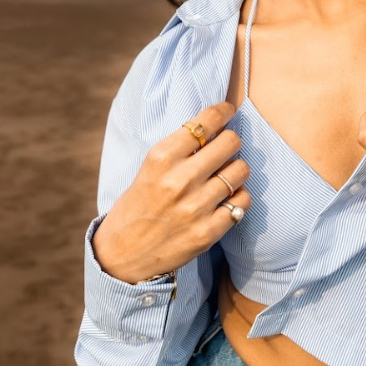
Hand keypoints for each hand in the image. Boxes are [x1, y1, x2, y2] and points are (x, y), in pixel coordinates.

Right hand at [92, 102, 249, 283]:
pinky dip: (239, 197)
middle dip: (231, 141)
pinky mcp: (208, 232)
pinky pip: (243, 201)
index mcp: (161, 158)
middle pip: (231, 142)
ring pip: (240, 170)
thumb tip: (217, 127)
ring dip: (236, 169)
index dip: (223, 111)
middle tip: (225, 147)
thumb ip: (180, 150)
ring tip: (225, 175)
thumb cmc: (138, 204)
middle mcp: (179, 180)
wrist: (122, 254)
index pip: (206, 122)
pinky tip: (226, 199)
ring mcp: (195, 207)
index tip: (228, 111)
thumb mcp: (150, 168)